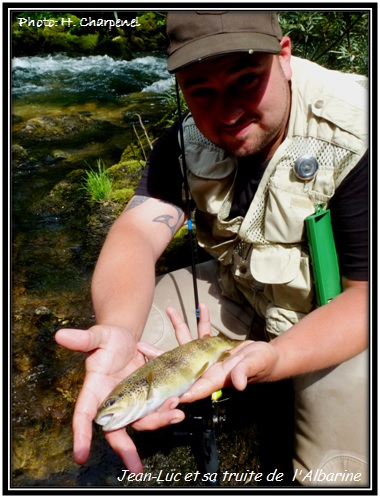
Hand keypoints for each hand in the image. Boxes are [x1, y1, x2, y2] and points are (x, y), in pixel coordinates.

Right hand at [55, 324, 183, 472]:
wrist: (126, 338)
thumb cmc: (108, 338)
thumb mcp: (99, 336)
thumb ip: (83, 339)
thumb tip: (60, 334)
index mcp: (94, 390)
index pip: (83, 415)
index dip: (81, 435)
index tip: (81, 456)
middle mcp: (111, 403)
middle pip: (115, 431)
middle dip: (125, 451)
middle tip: (136, 469)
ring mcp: (129, 403)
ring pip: (140, 422)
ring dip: (157, 423)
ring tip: (175, 415)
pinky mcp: (145, 399)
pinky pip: (154, 412)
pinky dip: (165, 412)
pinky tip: (178, 406)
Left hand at [140, 304, 278, 403]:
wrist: (267, 357)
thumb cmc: (262, 365)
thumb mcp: (254, 367)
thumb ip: (245, 373)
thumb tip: (238, 382)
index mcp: (213, 378)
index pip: (189, 386)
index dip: (172, 387)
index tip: (154, 386)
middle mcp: (206, 368)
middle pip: (177, 365)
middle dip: (160, 357)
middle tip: (141, 347)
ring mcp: (207, 356)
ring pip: (187, 343)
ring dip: (179, 326)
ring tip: (170, 309)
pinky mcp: (213, 345)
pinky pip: (203, 331)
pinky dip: (201, 319)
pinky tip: (199, 306)